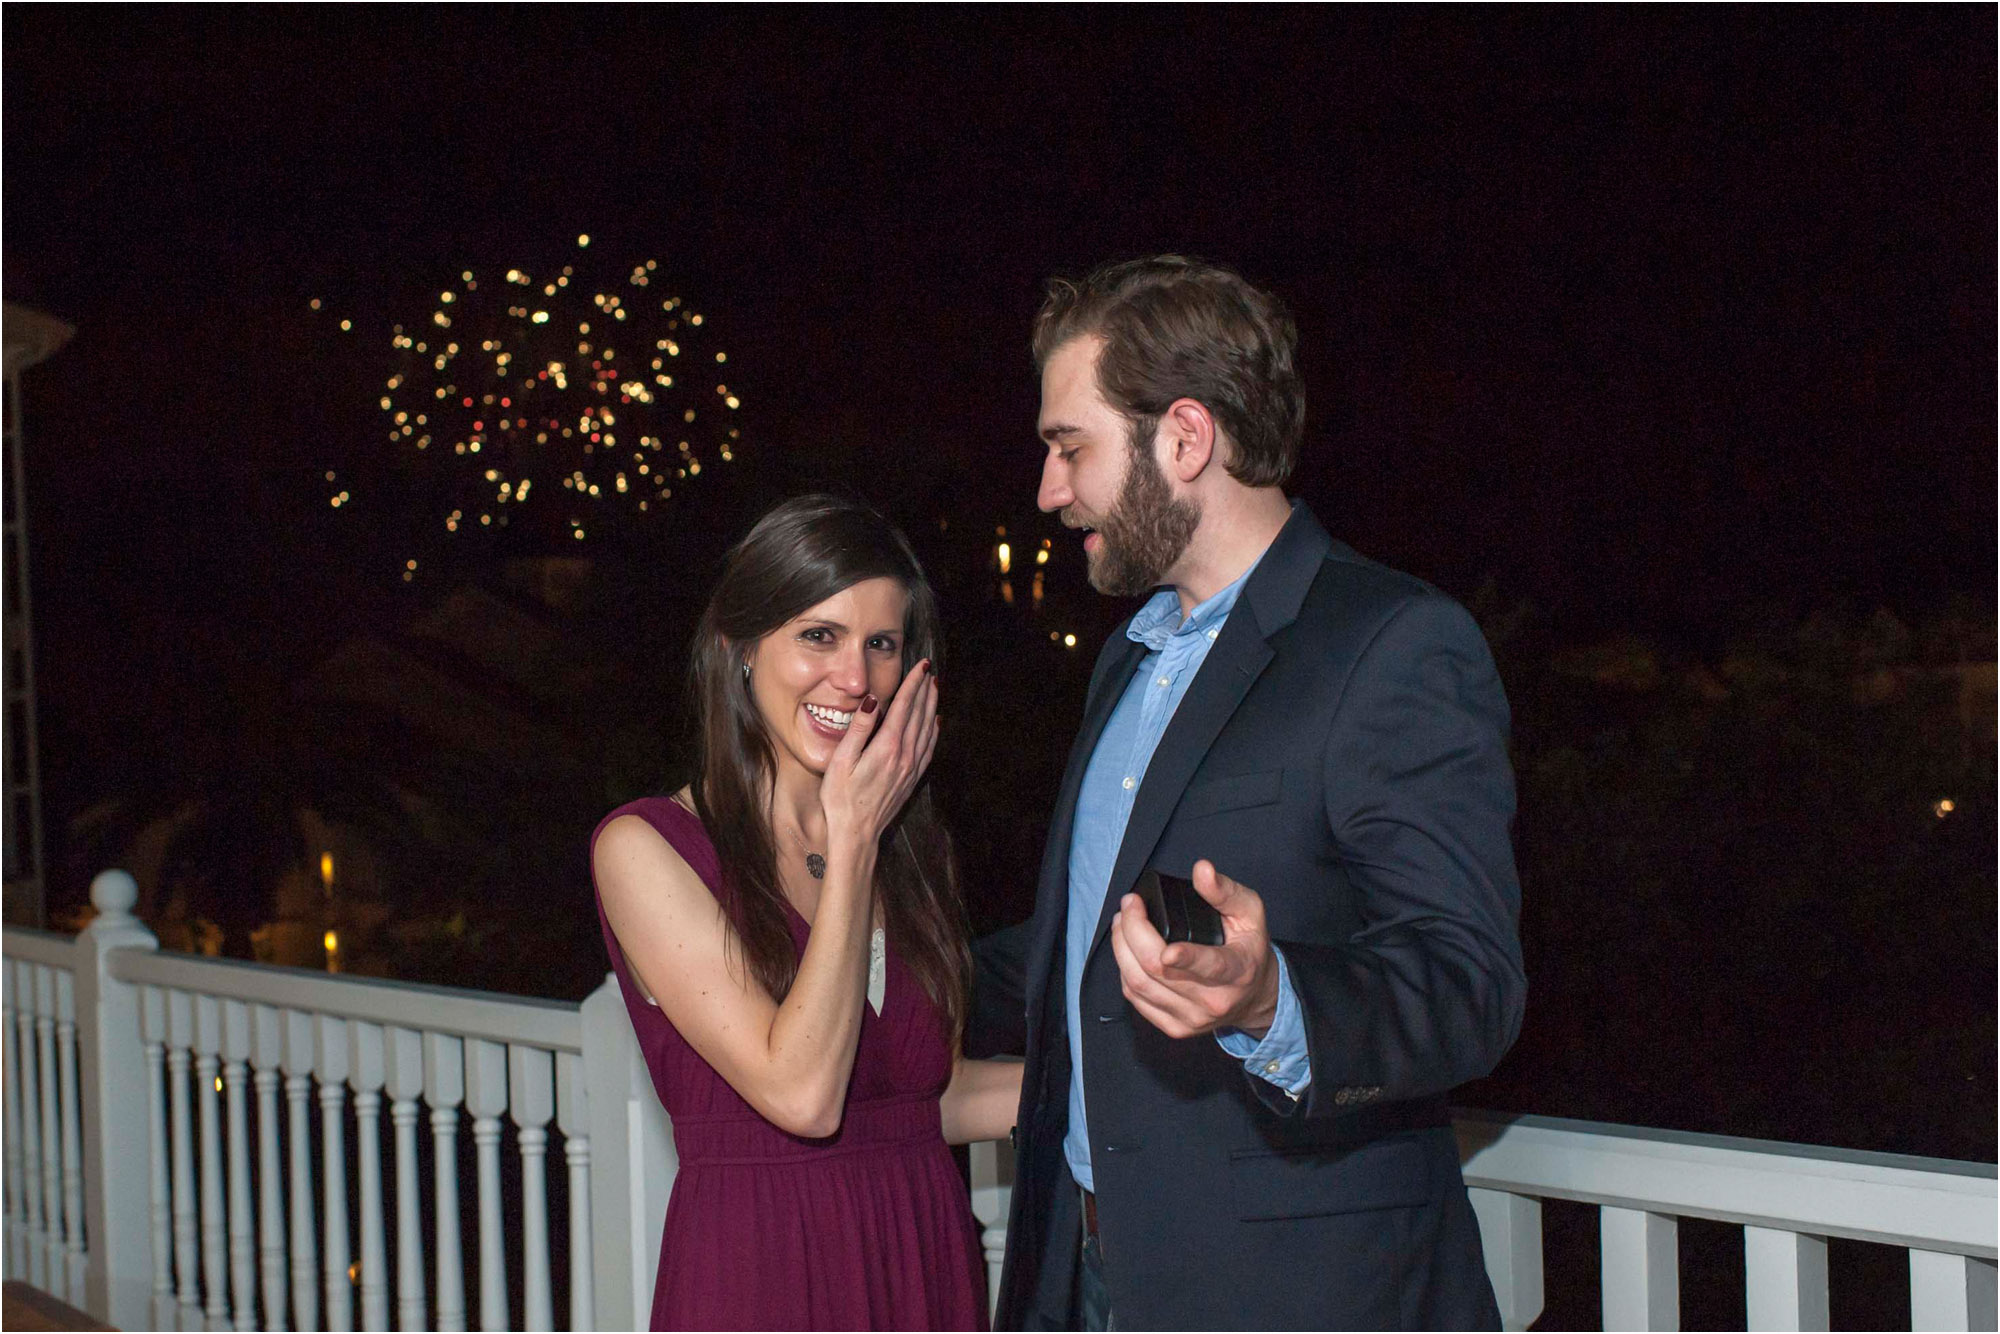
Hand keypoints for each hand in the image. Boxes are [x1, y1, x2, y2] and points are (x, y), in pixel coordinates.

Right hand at [819, 659, 938, 848]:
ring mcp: (911, 769)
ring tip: (935, 688)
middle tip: (931, 670)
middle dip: (926, 690)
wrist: (856, 834)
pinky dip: (934, 731)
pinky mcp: (912, 779)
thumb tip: (871, 701)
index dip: (914, 684)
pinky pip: (929, 748)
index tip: (922, 666)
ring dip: (932, 706)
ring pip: (928, 729)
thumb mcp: (841, 762)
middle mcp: (905, 756)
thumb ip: (858, 730)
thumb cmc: (840, 799)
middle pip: (920, 715)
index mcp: (887, 747)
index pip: (904, 707)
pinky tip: (936, 723)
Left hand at [1108, 859, 1279, 1038]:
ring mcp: (1191, 1018)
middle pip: (1158, 971)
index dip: (1185, 958)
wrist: (1254, 996)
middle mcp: (1213, 1000)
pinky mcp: (1174, 1027)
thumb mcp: (1250, 913)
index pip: (1209, 966)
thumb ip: (1225, 891)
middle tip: (1129, 905)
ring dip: (1121, 948)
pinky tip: (1126, 950)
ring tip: (1121, 922)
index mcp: (1237, 971)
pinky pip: (1135, 998)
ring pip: (1139, 985)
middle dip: (1133, 932)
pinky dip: (1124, 969)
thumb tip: (1202, 870)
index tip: (1167, 948)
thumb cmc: (1249, 949)